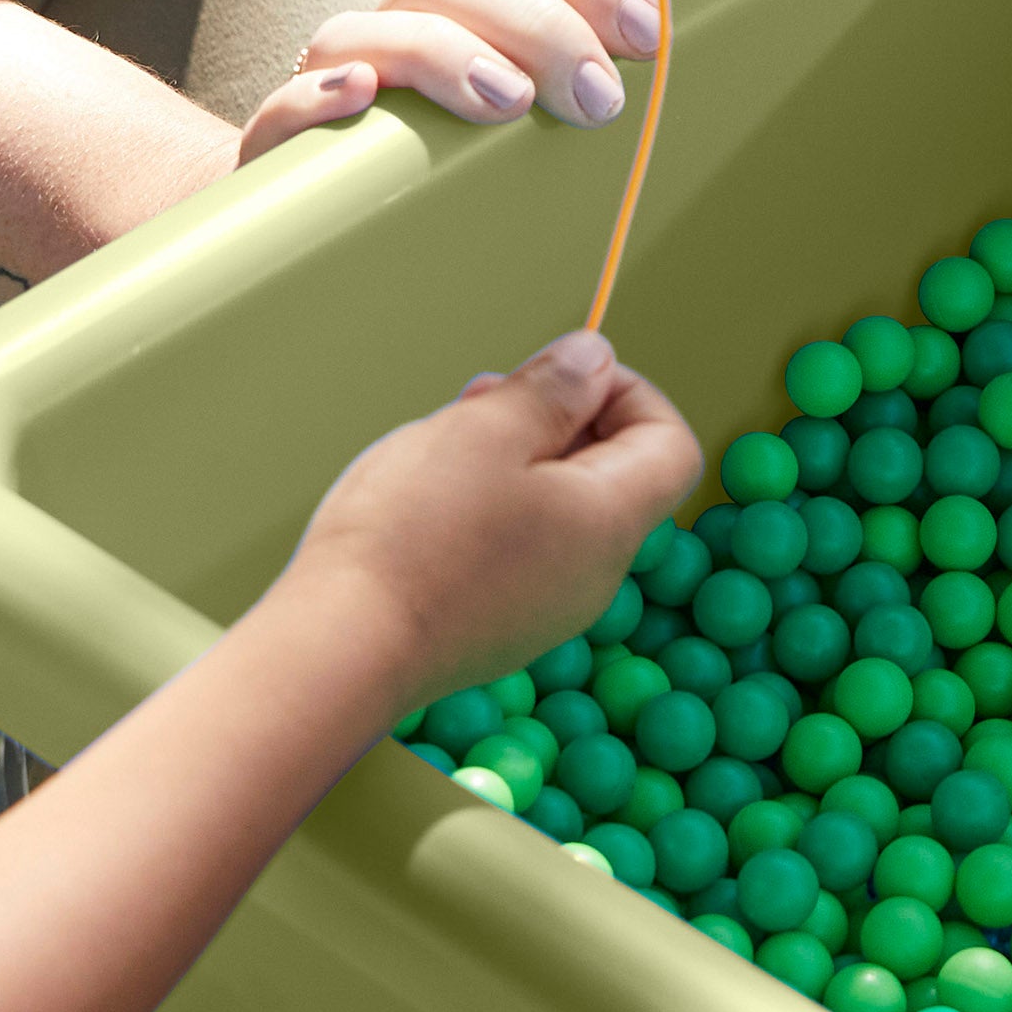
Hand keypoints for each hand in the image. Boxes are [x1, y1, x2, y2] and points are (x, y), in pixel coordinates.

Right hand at [232, 0, 664, 163]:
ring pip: (366, 27)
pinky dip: (318, 94)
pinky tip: (361, 96)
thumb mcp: (533, 130)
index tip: (647, 35)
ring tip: (509, 104)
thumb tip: (667, 62)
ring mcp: (328, 81)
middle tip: (598, 100)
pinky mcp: (277, 147)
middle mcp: (389, 26)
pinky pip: (282, 105)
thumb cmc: (462, 181)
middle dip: (535, 23)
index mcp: (455, 7)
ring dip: (445, 53)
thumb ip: (581, 86)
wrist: (335, 249)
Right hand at [293, 331, 706, 712]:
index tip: (558, 376)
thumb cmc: (413, 535)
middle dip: (557, 417)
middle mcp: (594, 576)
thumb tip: (597, 359)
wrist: (341, 652)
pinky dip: (490, 507)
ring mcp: (546, 609)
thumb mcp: (488, 430)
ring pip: (557, 507)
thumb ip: (553, 389)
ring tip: (445, 439)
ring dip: (514, 458)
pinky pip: (520, 548)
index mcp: (610, 523)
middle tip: (483, 397)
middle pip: (611, 472)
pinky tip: (428, 498)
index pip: (670, 443)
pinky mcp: (497, 628)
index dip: (626, 391)